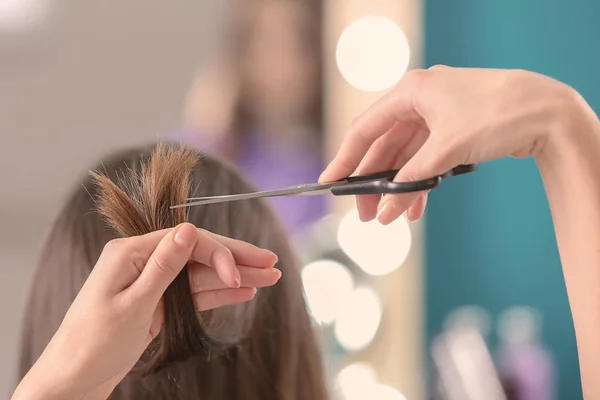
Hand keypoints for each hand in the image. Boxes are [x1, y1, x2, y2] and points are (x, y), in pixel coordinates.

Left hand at [13, 223, 278, 399]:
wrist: (72, 381)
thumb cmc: (93, 344)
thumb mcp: (132, 304)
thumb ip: (164, 266)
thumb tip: (188, 229)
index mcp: (131, 253)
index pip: (187, 242)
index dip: (219, 254)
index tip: (241, 274)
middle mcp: (143, 262)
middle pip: (199, 254)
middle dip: (236, 258)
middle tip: (271, 262)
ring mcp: (152, 283)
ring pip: (201, 275)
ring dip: (234, 277)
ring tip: (268, 278)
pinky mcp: (158, 303)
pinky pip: (194, 294)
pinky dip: (218, 294)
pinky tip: (243, 292)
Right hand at [320, 66, 582, 223]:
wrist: (548, 112)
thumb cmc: (497, 116)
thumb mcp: (446, 150)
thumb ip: (410, 181)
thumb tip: (383, 213)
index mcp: (410, 91)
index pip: (364, 129)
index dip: (345, 159)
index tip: (329, 184)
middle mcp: (420, 100)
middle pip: (383, 146)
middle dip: (373, 182)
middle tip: (364, 213)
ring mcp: (437, 115)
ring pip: (405, 157)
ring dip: (398, 187)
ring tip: (391, 217)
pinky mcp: (453, 130)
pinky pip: (425, 159)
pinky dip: (420, 182)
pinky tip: (417, 208)